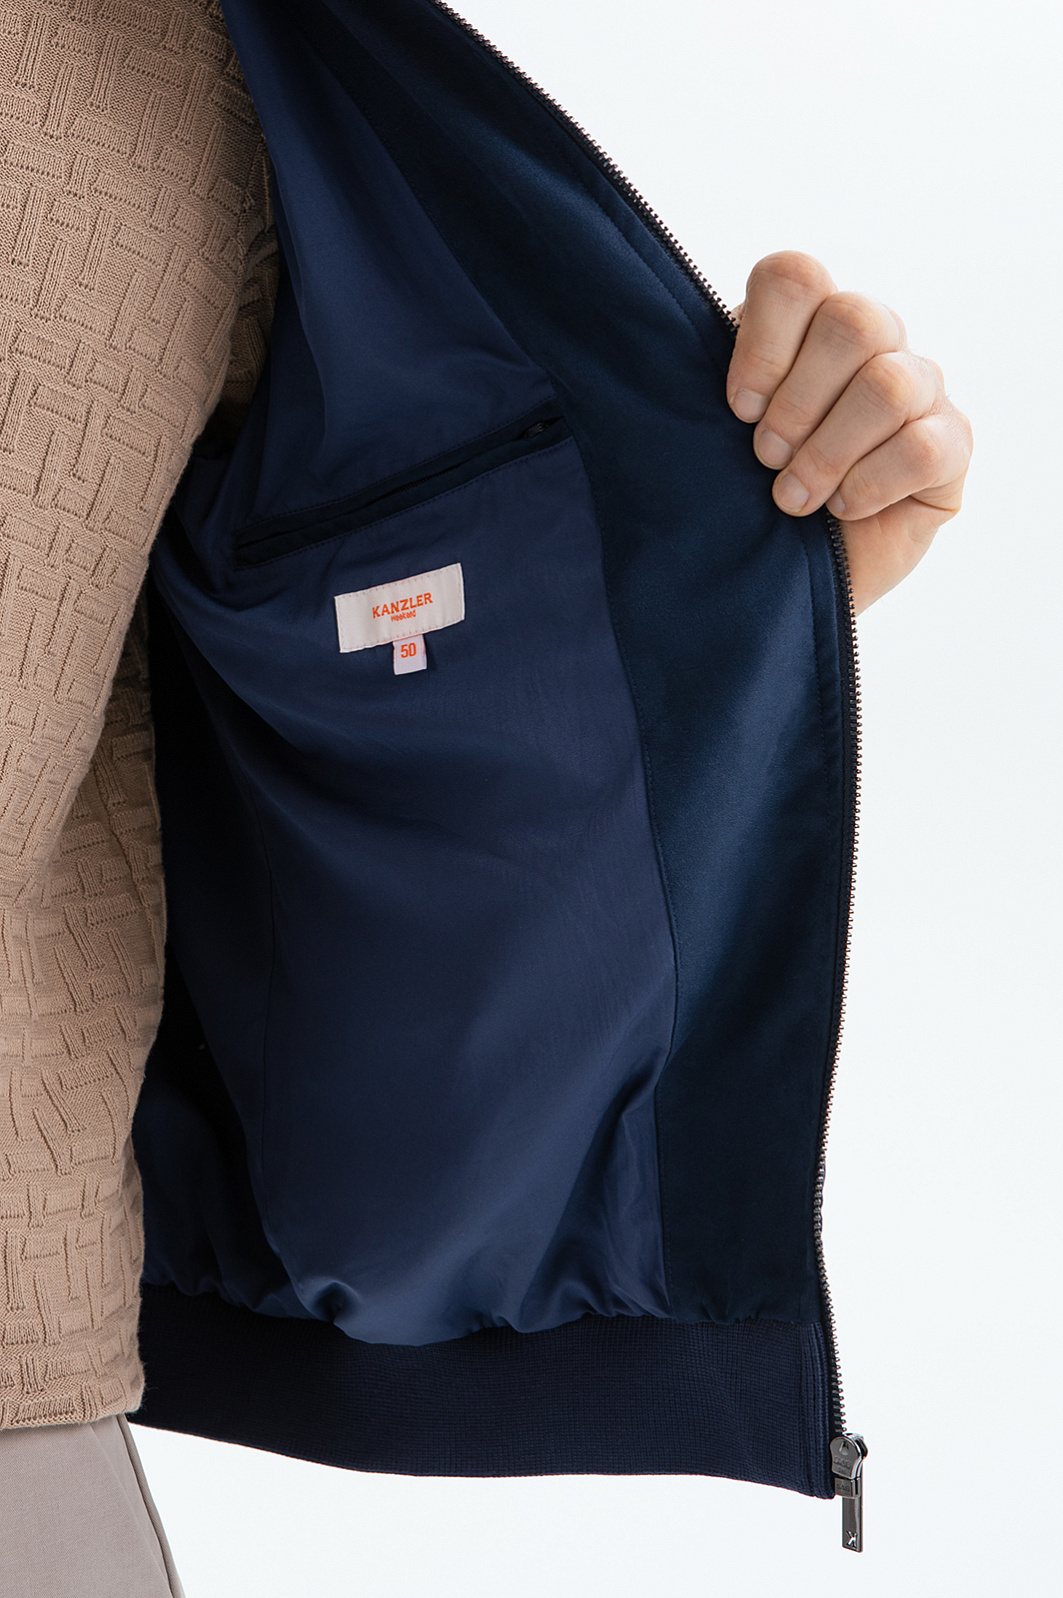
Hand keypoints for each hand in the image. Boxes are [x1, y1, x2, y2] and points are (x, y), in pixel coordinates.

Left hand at [725, 252, 972, 614]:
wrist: (788, 577)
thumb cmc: (747, 499)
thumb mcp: (716, 437)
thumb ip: (716, 389)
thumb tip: (703, 375)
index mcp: (807, 322)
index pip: (795, 277)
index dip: (763, 344)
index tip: (738, 409)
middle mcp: (873, 341)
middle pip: (853, 321)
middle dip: (797, 404)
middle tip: (765, 458)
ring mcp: (921, 386)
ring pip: (889, 385)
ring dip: (827, 452)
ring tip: (793, 497)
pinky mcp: (953, 443)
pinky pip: (924, 447)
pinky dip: (872, 483)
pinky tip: (844, 508)